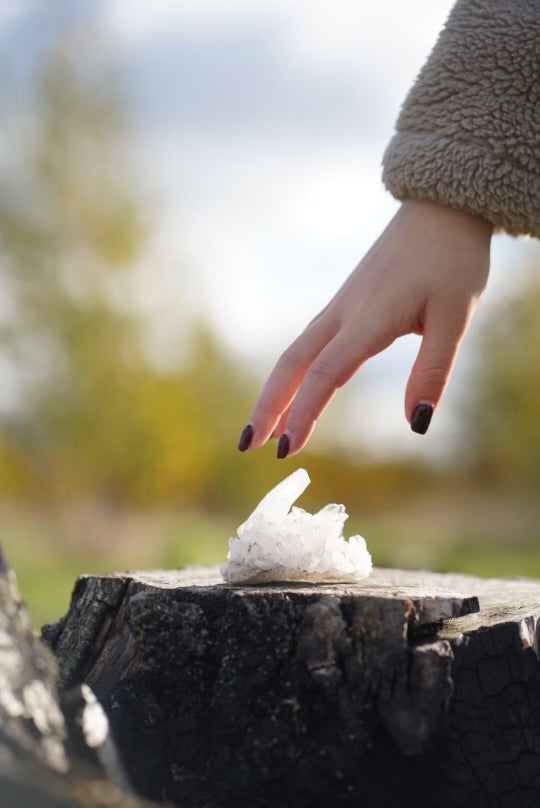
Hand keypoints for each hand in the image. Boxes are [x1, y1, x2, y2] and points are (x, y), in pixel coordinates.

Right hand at [238, 199, 491, 456]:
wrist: (442, 206)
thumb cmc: (453, 260)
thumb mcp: (456, 316)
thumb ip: (433, 371)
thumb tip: (417, 424)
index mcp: (369, 319)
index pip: (324, 375)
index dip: (302, 414)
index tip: (285, 451)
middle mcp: (344, 313)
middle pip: (291, 364)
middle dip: (267, 406)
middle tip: (248, 446)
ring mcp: (341, 306)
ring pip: (295, 353)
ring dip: (275, 392)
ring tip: (263, 428)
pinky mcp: (346, 303)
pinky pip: (309, 343)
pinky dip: (293, 373)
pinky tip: (294, 389)